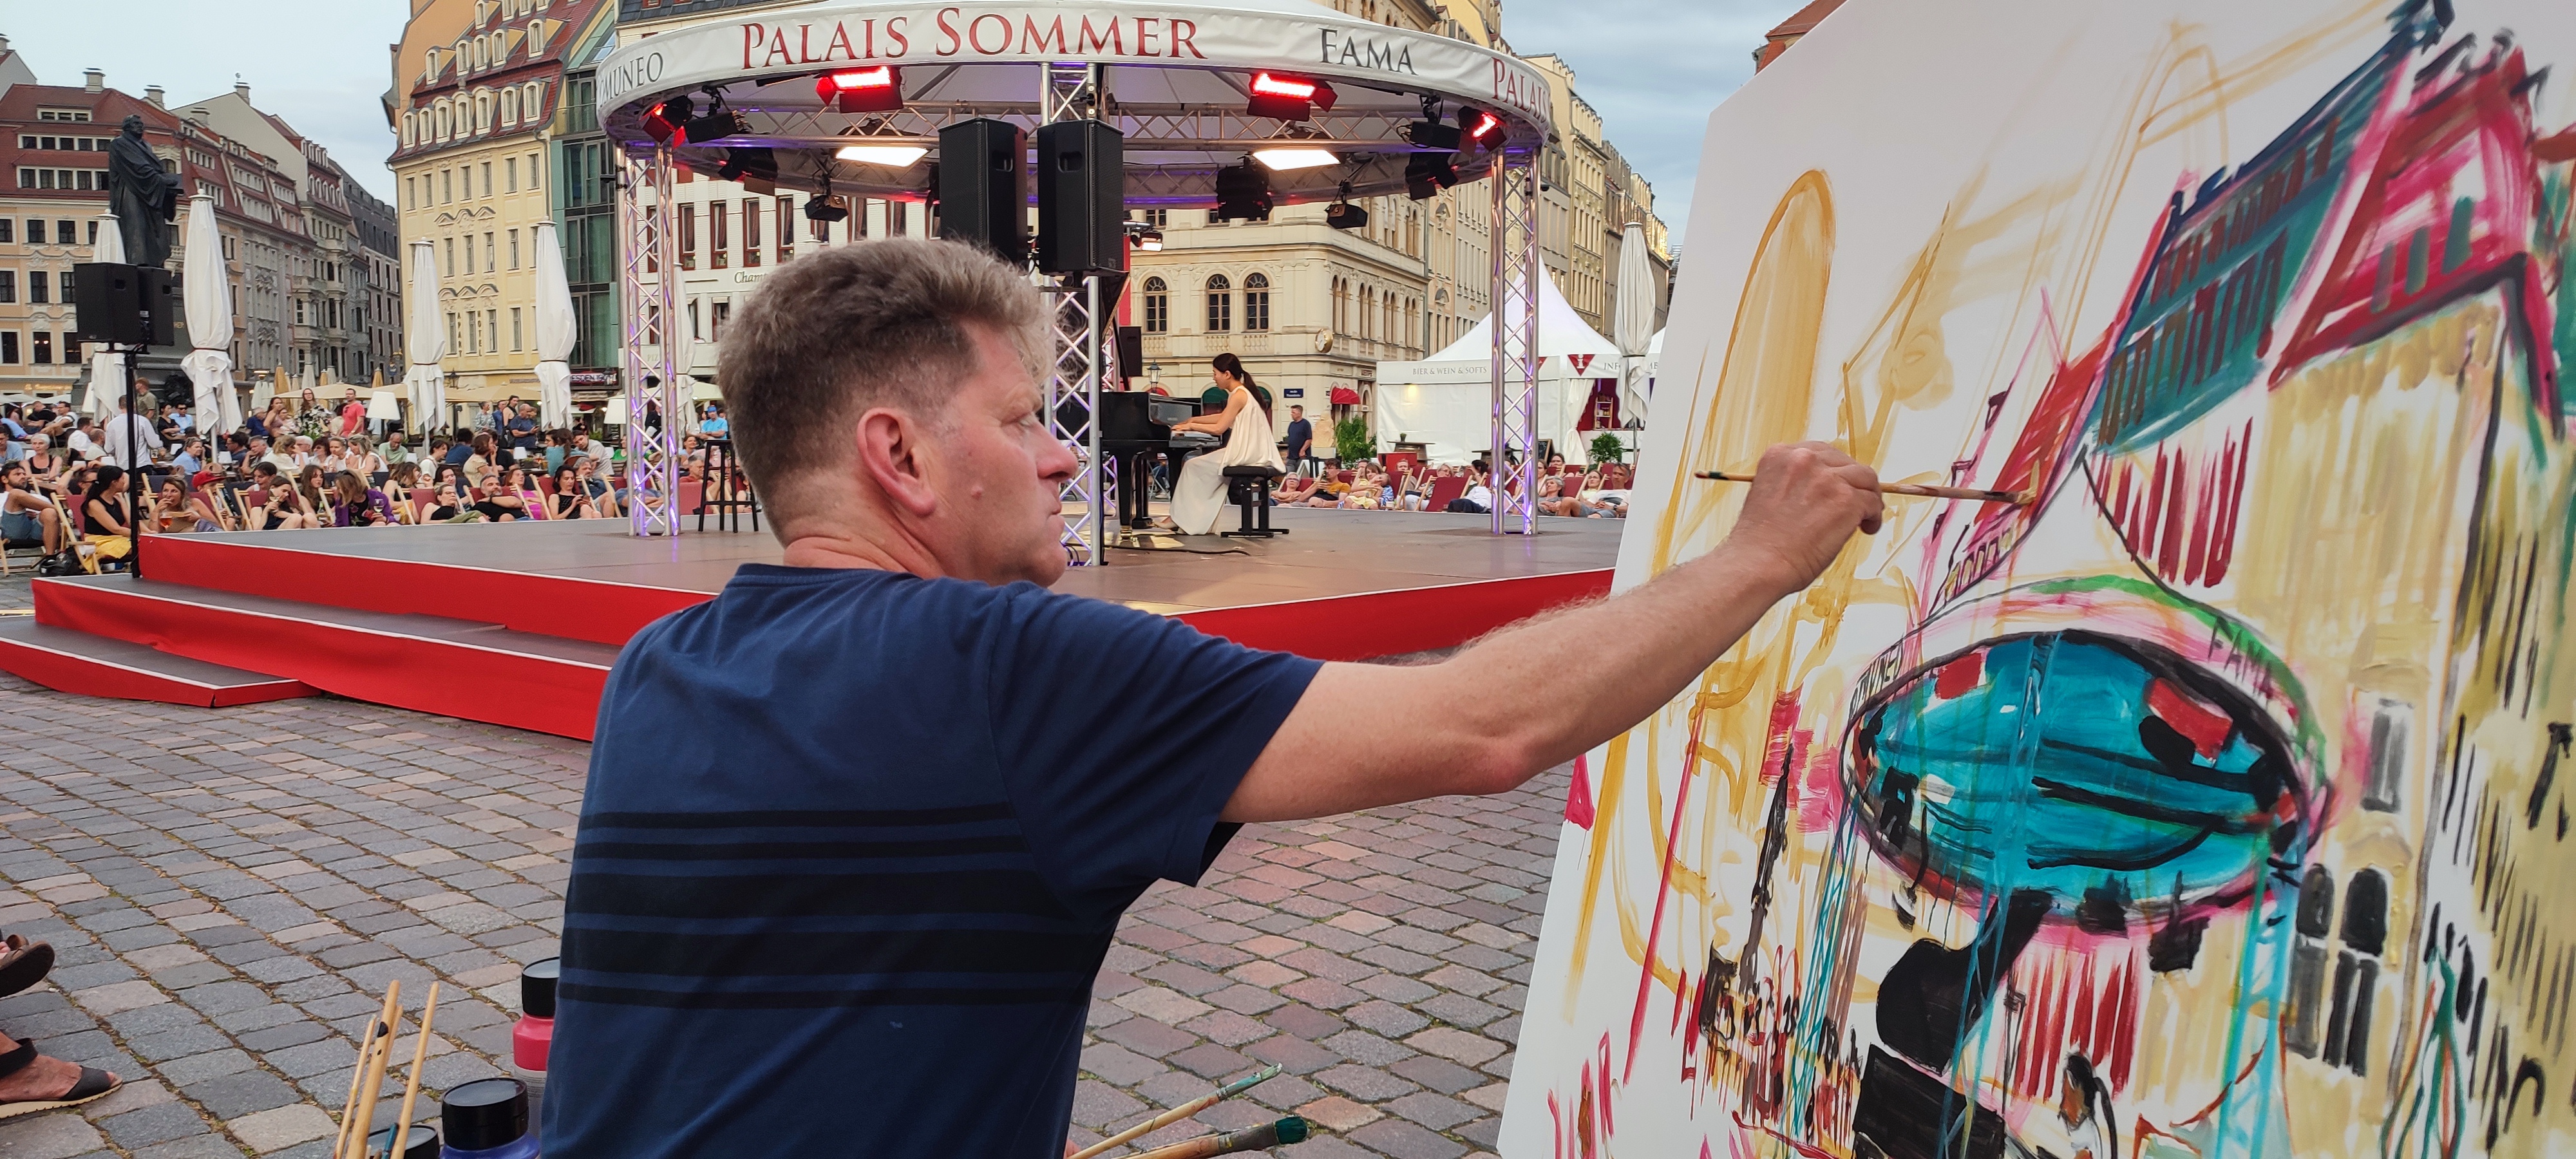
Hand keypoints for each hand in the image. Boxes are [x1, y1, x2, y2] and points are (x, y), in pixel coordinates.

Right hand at [1720, 442, 1883, 591]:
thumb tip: (1820, 493)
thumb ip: (1792, 485)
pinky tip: (1867, 528)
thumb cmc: (1757, 542)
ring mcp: (1828, 479)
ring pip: (1865, 478)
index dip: (1832, 470)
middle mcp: (1804, 460)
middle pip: (1845, 462)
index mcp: (1779, 456)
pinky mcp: (1846, 500)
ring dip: (1868, 496)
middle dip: (1851, 482)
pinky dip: (1873, 517)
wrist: (1758, 563)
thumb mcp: (1767, 495)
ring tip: (1866, 516)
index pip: (1819, 452)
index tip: (1836, 484)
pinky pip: (1872, 503)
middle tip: (1855, 500)